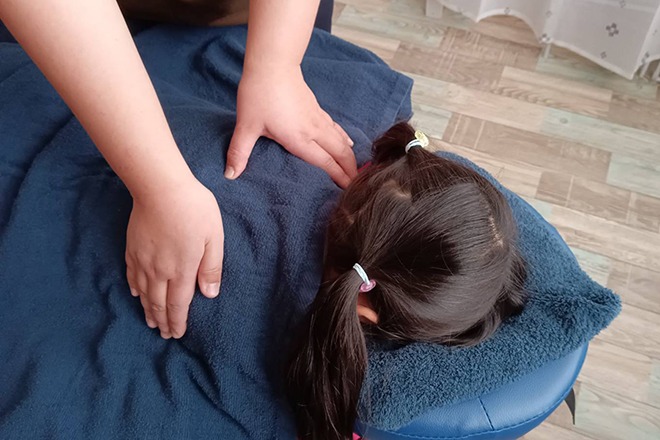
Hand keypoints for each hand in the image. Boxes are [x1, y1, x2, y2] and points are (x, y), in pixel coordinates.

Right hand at [125, 177, 223, 338]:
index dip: (177, 322)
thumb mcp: (214, 238)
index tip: (176, 334)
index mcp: (182, 270)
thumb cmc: (193, 210)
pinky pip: (132, 275)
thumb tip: (209, 294)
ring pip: (144, 293)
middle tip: (164, 334)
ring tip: (150, 321)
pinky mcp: (132, 248)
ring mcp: (143, 260)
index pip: (179, 305)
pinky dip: (135, 288)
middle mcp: (159, 271)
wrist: (160, 188)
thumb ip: (211, 268)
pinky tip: (136, 294)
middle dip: (162, 321)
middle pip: (159, 303)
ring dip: (148, 310)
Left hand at [226, 65, 355, 187]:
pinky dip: (343, 138)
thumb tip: (230, 175)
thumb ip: (239, 153)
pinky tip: (346, 142)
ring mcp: (317, 118)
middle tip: (357, 183)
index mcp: (299, 138)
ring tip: (356, 168)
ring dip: (349, 155)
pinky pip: (335, 128)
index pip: (325, 162)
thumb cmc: (259, 94)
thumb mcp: (247, 126)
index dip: (338, 177)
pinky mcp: (316, 108)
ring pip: (340, 140)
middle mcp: (313, 130)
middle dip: (350, 168)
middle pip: (339, 152)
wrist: (272, 64)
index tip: (349, 189)